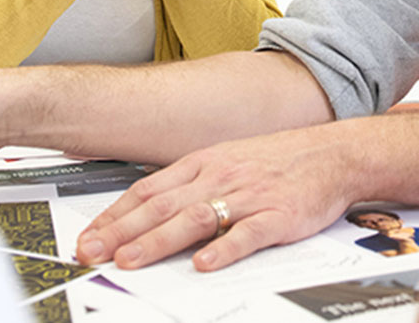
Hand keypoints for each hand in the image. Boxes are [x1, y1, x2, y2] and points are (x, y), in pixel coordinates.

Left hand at [75, 123, 356, 271]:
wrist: (330, 154)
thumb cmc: (274, 161)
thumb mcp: (222, 162)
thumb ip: (186, 184)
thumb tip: (147, 205)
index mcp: (199, 164)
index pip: (145, 191)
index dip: (113, 215)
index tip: (89, 236)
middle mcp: (216, 177)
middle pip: (159, 207)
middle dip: (120, 232)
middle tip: (90, 252)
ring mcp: (245, 196)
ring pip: (192, 219)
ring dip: (157, 241)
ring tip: (130, 261)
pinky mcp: (276, 216)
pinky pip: (246, 234)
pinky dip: (222, 249)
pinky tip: (202, 264)